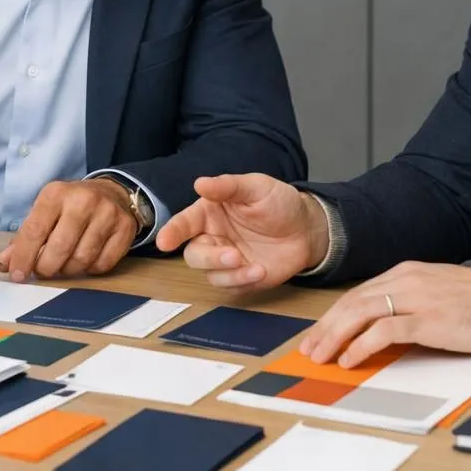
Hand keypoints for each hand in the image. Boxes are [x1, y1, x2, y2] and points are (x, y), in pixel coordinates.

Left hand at [0, 179, 137, 280]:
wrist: (112, 192)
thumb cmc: (71, 206)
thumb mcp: (45, 212)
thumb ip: (24, 238)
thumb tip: (4, 264)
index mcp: (56, 194)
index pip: (34, 231)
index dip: (23, 258)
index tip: (18, 275)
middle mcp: (83, 200)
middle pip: (59, 249)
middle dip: (46, 268)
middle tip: (44, 270)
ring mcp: (107, 213)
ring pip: (81, 259)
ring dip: (69, 270)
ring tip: (66, 262)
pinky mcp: (125, 228)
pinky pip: (102, 264)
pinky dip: (91, 269)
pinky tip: (87, 259)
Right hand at [155, 174, 329, 290]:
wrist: (306, 228)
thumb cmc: (278, 203)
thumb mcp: (256, 187)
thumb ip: (228, 186)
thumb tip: (199, 183)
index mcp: (209, 214)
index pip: (184, 223)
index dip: (172, 232)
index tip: (164, 242)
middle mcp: (212, 238)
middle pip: (194, 255)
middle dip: (210, 259)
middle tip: (233, 255)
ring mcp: (225, 261)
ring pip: (211, 275)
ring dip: (230, 274)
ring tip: (256, 267)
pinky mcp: (240, 279)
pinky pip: (231, 287)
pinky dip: (243, 282)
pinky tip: (261, 271)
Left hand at [299, 262, 470, 367]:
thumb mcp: (437, 293)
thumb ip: (409, 303)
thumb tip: (383, 326)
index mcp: (406, 273)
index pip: (358, 294)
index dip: (334, 316)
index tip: (318, 334)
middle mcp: (406, 281)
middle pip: (352, 302)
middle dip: (326, 327)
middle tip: (309, 349)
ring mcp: (416, 298)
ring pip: (361, 313)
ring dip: (336, 336)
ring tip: (322, 356)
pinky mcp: (429, 319)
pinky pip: (385, 331)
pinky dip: (362, 345)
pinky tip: (351, 359)